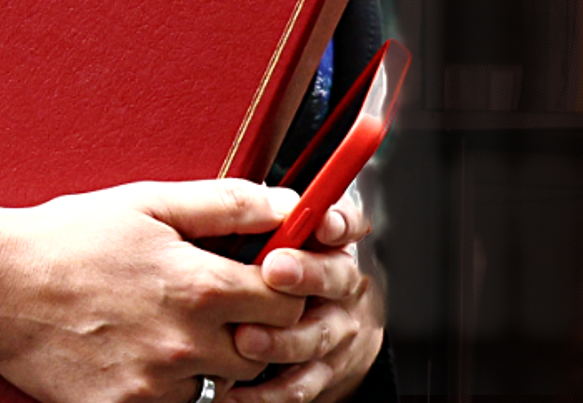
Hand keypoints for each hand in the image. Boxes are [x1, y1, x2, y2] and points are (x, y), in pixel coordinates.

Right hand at [0, 179, 306, 402]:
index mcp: (200, 286)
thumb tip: (289, 204)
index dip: (288, 288)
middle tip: (232, 304)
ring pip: (220, 384)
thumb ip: (229, 204)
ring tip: (185, 326)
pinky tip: (150, 352)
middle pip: (262, 350)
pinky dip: (173, 385)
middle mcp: (183, 343)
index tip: (272, 278)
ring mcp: (151, 384)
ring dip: (216, 360)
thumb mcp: (155, 203)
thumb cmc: (73, 237)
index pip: (287, 302)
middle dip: (258, 327)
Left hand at [229, 194, 384, 402]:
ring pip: (317, 334)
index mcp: (330, 247)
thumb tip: (250, 199)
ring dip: (282, 337)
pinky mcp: (322, 374)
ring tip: (246, 338)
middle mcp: (342, 287)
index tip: (322, 221)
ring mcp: (335, 331)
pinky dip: (268, 392)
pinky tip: (235, 390)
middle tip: (274, 269)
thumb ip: (263, 219)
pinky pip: (300, 385)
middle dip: (307, 272)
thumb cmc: (281, 279)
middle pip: (337, 276)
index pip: (348, 224)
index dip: (340, 221)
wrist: (325, 342)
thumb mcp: (276, 240)